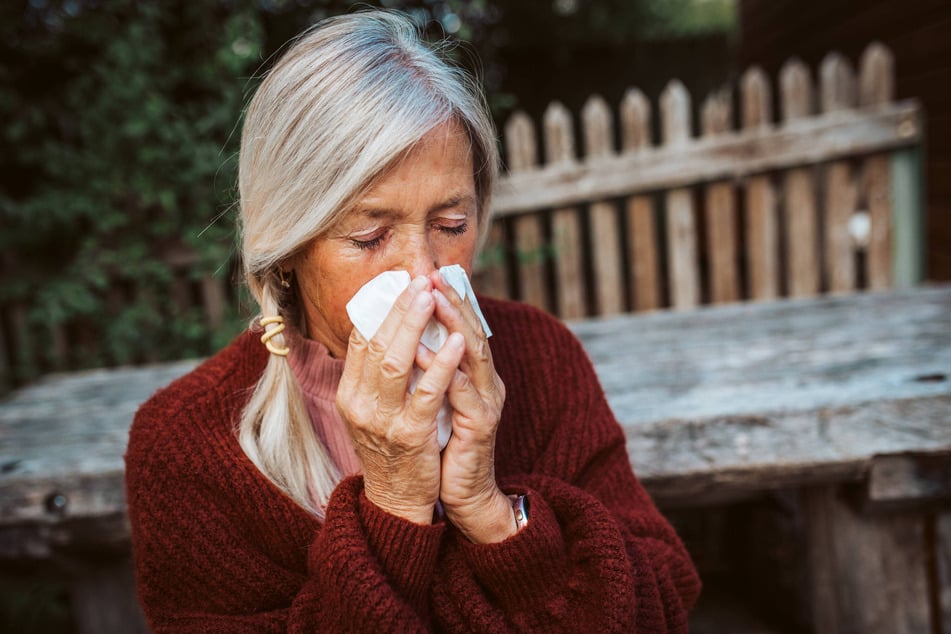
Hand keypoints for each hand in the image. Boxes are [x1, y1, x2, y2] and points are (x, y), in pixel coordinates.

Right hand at [336, 276, 465, 524]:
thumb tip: (387, 328)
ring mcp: (382, 420)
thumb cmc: (391, 449)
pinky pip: (426, 392)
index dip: (380, 307)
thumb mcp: (371, 410)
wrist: (397, 501)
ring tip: (433, 298)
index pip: (360, 339)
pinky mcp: (410, 434)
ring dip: (416, 325)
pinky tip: (457, 342)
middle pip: (376, 343)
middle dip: (398, 308)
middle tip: (418, 281)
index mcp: (349, 394)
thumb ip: (375, 375)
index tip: (399, 282)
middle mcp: (358, 404)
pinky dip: (441, 364)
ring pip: (395, 361)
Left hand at [417, 272, 513, 542]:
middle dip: (451, 300)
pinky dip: (442, 368)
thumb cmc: (442, 446)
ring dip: (451, 323)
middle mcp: (486, 383)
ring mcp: (487, 403)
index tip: (426, 273)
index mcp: (475, 375)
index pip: (463, 327)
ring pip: (471, 354)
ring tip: (430, 298)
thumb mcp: (434, 401)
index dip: (449, 299)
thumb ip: (426, 371)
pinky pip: (459, 391)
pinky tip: (423, 349)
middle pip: (471, 331)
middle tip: (432, 274)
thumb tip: (401, 338)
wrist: (463, 495)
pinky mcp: (481, 425)